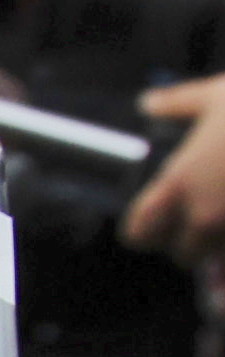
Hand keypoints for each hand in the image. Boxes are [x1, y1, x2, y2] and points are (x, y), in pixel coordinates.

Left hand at [123, 77, 224, 261]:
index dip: (144, 229)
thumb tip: (147, 102)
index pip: (140, 232)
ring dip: (222, 245)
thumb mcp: (215, 95)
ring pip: (219, 261)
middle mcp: (206, 214)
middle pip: (182, 254)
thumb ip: (176, 103)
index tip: (155, 220)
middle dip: (189, 242)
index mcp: (179, 184)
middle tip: (200, 220)